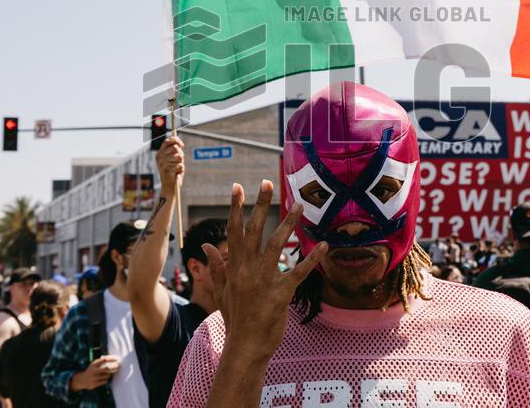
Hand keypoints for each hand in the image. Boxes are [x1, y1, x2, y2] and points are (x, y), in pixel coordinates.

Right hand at [70, 355, 120, 390]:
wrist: (82, 380)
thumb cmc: (91, 370)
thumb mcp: (94, 364)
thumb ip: (101, 361)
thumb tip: (114, 358)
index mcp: (93, 364)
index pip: (104, 359)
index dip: (112, 359)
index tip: (117, 359)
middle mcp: (94, 370)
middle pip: (107, 368)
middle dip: (114, 367)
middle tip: (119, 366)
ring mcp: (94, 378)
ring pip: (107, 375)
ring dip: (108, 375)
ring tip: (105, 374)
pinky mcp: (95, 384)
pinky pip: (105, 381)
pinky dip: (105, 380)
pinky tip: (102, 379)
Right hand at [155, 137, 183, 195]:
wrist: (169, 187)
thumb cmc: (172, 172)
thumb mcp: (172, 160)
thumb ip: (174, 151)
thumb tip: (179, 143)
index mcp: (159, 154)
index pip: (167, 141)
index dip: (176, 140)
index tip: (182, 145)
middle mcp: (160, 157)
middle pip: (175, 148)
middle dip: (181, 154)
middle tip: (179, 161)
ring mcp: (163, 163)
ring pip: (179, 156)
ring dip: (181, 163)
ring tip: (176, 168)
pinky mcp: (167, 170)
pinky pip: (181, 165)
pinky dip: (181, 169)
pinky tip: (176, 173)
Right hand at [202, 181, 326, 363]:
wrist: (244, 347)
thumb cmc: (235, 319)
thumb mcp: (222, 292)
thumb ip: (216, 267)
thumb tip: (206, 246)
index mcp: (235, 268)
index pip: (234, 231)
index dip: (236, 208)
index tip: (238, 187)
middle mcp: (247, 270)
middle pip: (254, 230)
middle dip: (261, 204)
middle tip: (268, 182)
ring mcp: (264, 281)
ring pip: (276, 245)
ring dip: (288, 223)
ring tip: (299, 205)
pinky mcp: (280, 294)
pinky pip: (299, 272)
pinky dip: (312, 258)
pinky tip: (323, 245)